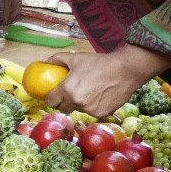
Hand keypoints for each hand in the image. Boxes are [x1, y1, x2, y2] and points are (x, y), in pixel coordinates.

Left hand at [44, 46, 170, 117]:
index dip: (51, 99)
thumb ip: (57, 59)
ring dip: (80, 103)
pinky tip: (99, 95)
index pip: (51, 102)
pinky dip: (93, 106)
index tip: (54, 95)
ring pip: (78, 110)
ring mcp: (90, 110)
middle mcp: (77, 102)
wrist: (126, 69)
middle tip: (69, 94)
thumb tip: (45, 61)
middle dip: (64, 103)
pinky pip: (92, 112)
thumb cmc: (100, 63)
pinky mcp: (101, 113)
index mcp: (67, 90)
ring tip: (88, 91)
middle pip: (63, 108)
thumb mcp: (76, 58)